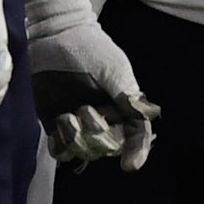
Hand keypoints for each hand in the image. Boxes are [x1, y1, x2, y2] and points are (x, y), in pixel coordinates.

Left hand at [24, 0, 158, 169]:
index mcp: (123, 105)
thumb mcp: (114, 70)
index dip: (136, 151)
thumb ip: (127, 96)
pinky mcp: (56, 126)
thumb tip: (147, 117)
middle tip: (86, 110)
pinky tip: (59, 123)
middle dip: (98, 135)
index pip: (136, 135)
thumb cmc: (91, 50)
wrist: (57, 38)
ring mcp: (80, 124)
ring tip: (68, 115)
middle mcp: (105, 118)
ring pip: (84, 151)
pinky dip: (61, 143)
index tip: (130, 166)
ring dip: (77, 138)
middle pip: (108, 147)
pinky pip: (61, 151)